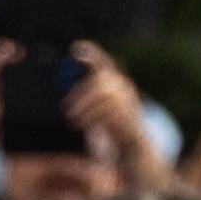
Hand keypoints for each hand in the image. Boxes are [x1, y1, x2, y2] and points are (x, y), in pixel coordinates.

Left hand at [68, 46, 154, 190]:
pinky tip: (83, 126)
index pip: (104, 63)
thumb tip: (63, 96)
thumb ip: (88, 101)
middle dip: (79, 93)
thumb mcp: (100, 112)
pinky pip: (108, 112)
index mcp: (117, 84)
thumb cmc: (113, 130)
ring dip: (83, 107)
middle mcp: (124, 89)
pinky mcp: (129, 118)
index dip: (92, 54)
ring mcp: (128, 103)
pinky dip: (92, 118)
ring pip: (102, 95)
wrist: (137, 151)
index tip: (75, 49)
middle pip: (99, 79)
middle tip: (65, 109)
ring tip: (72, 120)